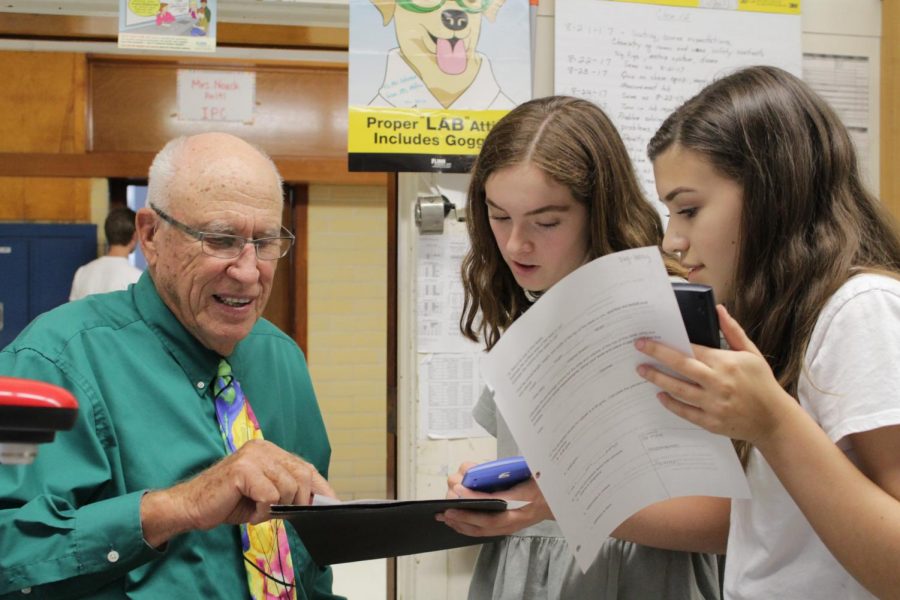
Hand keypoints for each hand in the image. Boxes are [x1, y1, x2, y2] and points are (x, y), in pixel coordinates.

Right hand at [141, 439, 333, 546]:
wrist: (191, 506)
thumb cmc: (227, 501)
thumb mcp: (264, 495)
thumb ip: (286, 492)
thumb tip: (314, 502)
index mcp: (269, 450)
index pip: (305, 466)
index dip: (321, 486)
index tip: (332, 503)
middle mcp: (263, 448)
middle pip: (302, 476)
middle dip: (300, 501)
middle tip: (283, 513)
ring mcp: (253, 457)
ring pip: (288, 488)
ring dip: (276, 508)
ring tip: (257, 510)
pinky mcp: (243, 470)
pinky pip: (270, 496)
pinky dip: (262, 512)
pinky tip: (249, 513)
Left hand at [436, 461, 552, 536]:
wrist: (556, 500)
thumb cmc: (542, 481)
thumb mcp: (531, 468)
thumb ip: (510, 467)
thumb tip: (476, 466)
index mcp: (526, 497)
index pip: (498, 499)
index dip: (477, 496)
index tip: (459, 488)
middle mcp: (518, 515)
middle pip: (488, 520)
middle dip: (465, 513)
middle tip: (447, 504)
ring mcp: (512, 525)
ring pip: (483, 529)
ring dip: (462, 523)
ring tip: (445, 516)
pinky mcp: (507, 528)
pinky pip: (484, 532)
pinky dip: (468, 528)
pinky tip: (455, 523)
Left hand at [634, 304, 794, 445]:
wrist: (774, 420)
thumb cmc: (762, 383)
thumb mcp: (751, 354)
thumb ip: (733, 331)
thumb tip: (719, 309)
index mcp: (726, 364)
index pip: (691, 350)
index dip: (669, 344)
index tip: (651, 339)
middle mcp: (718, 383)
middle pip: (680, 366)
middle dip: (657, 355)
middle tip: (639, 348)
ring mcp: (713, 404)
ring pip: (678, 389)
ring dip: (657, 379)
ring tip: (642, 370)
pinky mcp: (711, 422)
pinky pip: (685, 411)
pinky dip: (670, 403)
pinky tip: (660, 395)